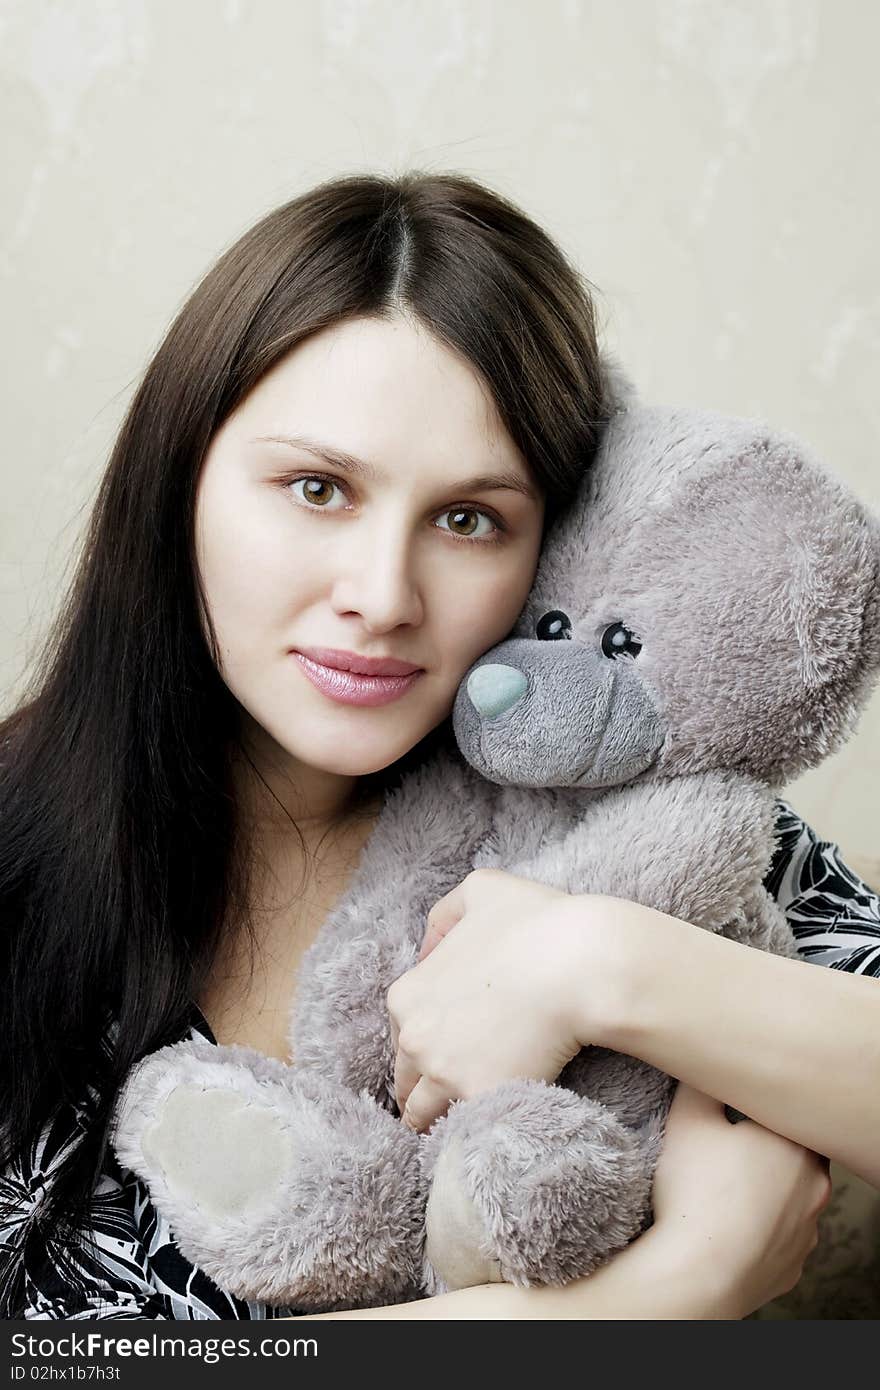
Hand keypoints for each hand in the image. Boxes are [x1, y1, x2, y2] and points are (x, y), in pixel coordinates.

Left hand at [386, 868, 589, 1132]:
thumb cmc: (537, 922)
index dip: (424, 1042)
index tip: (447, 1050)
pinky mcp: (481, 1100)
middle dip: (424, 1086)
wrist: (582, 963)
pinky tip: (486, 1132)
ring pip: (424, 1115)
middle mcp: (415, 1038)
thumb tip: (430, 949)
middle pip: (406, 1080)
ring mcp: (445, 1074)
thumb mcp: (481, 889)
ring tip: (459, 1125)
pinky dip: (473, 1132)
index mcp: (407, 995)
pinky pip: (466, 1131)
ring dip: (440, 1117)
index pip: (400, 1034)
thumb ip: (446, 913)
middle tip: (453, 1090)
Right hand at [652, 1083, 831, 1316]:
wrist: (700, 1270)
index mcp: (795, 1144)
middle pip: (796, 1155)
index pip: (792, 1115)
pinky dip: (761, 1230)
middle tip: (733, 1146)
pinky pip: (780, 1238)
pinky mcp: (792, 1266)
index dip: (766, 1110)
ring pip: (792, 1200)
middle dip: (768, 1149)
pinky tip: (732, 1226)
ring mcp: (807, 1231)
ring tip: (725, 1191)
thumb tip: (706, 1065)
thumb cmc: (696, 1190)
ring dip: (768, 1192)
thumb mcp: (689, 1118)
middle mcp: (814, 1187)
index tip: (742, 1110)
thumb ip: (702, 1083)